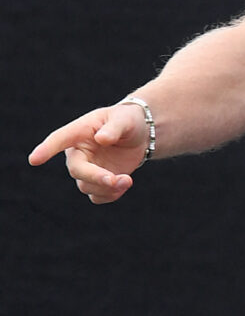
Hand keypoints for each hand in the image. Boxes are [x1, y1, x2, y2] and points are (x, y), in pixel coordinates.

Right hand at [28, 103, 148, 203]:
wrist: (138, 134)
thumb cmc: (127, 121)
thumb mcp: (124, 119)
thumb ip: (114, 128)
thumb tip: (101, 139)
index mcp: (79, 132)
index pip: (59, 139)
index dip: (47, 150)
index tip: (34, 160)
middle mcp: (78, 153)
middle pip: (76, 170)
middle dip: (95, 177)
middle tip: (114, 180)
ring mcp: (86, 169)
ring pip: (87, 186)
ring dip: (108, 187)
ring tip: (127, 180)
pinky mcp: (97, 182)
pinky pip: (97, 196)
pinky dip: (111, 195)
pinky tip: (124, 184)